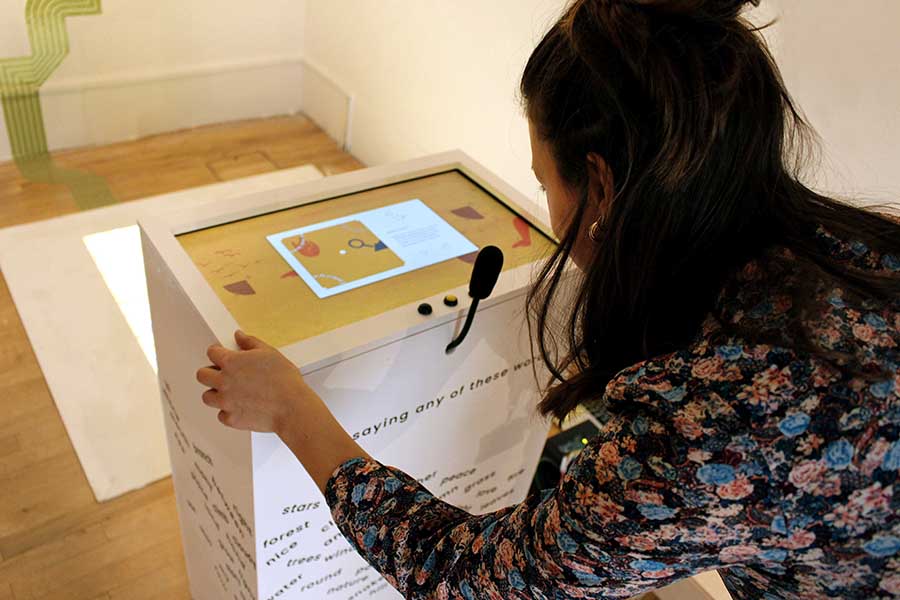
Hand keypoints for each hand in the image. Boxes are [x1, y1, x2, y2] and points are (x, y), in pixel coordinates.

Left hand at [196, 330, 314, 432]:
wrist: (291, 407)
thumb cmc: (284, 380)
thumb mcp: (270, 353)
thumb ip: (250, 342)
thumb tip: (239, 336)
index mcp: (232, 362)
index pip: (211, 353)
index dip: (217, 353)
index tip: (221, 355)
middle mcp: (224, 381)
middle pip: (201, 375)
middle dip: (210, 373)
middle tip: (222, 374)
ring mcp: (225, 401)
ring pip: (207, 397)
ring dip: (216, 393)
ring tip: (230, 393)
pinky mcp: (231, 418)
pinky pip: (221, 414)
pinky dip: (229, 411)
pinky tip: (241, 407)